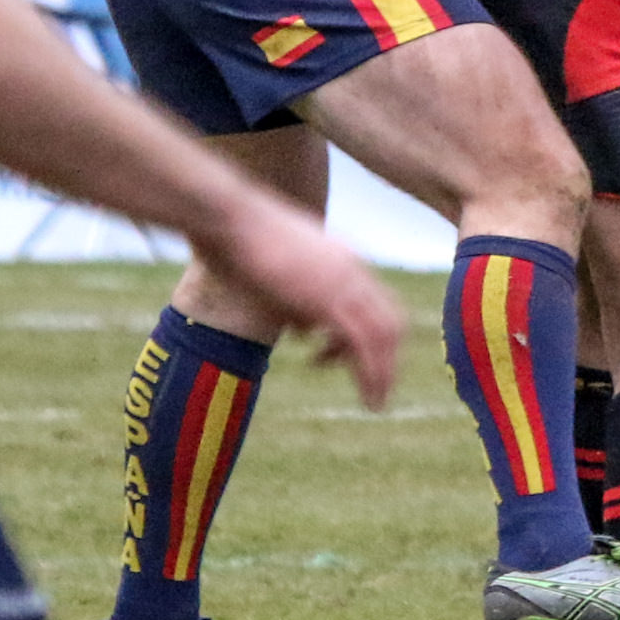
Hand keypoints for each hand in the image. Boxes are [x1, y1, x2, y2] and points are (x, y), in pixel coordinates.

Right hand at [191, 198, 401, 408]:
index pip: (379, 303)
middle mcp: (352, 271)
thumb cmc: (238, 242)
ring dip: (384, 372)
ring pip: (382, 337)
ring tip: (376, 402)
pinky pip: (362, 343)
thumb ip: (297, 302)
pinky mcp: (326, 299)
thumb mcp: (277, 273)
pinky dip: (371, 372)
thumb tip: (307, 331)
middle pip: (390, 321)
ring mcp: (343, 284)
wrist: (229, 217)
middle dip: (389, 358)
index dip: (377, 335)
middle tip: (381, 388)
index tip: (357, 359)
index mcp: (344, 262)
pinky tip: (366, 395)